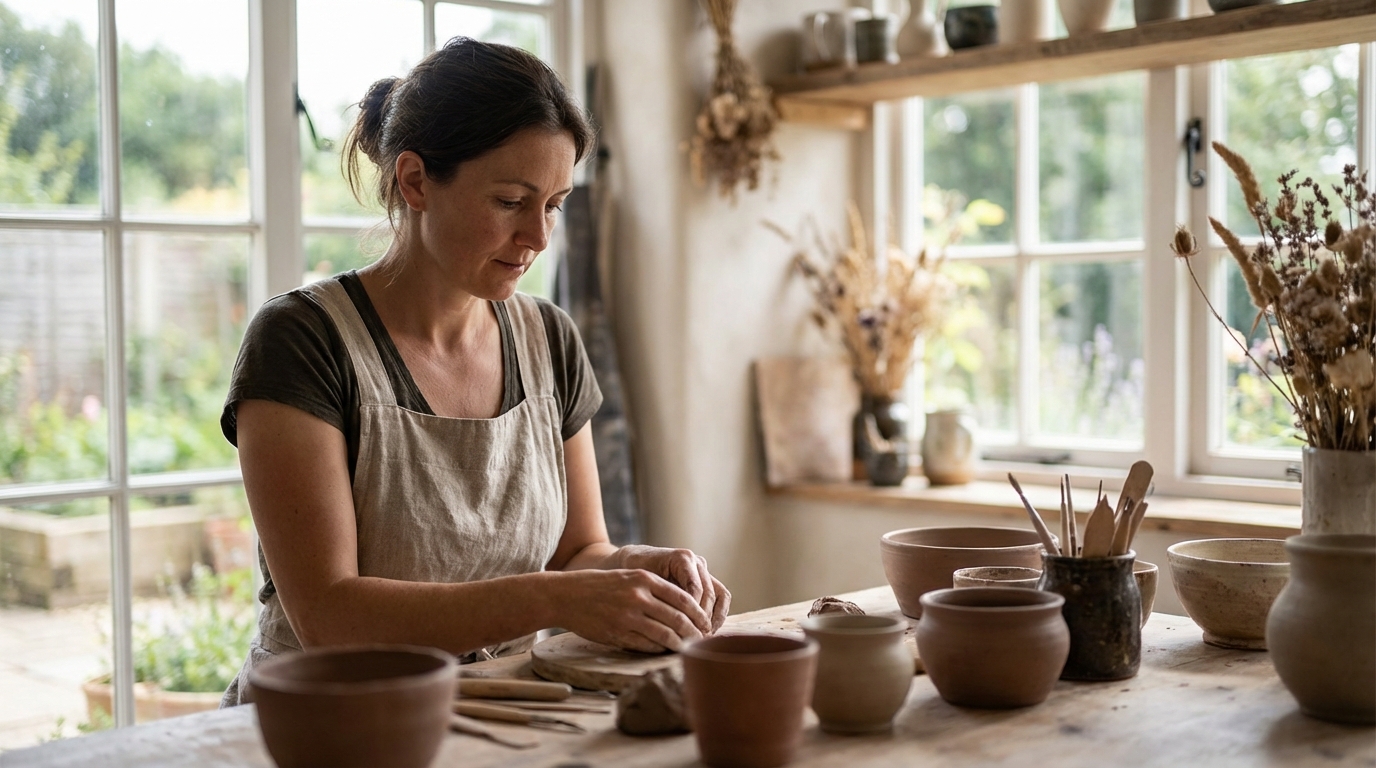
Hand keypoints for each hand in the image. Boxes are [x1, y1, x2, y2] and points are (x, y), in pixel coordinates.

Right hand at [551, 569, 712, 652]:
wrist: (567, 596)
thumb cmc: (600, 586)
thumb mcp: (629, 577)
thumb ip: (654, 587)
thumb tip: (685, 605)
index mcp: (644, 579)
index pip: (683, 598)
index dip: (699, 613)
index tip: (706, 623)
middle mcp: (639, 597)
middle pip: (679, 618)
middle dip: (696, 632)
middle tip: (704, 640)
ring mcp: (628, 617)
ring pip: (666, 635)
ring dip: (681, 644)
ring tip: (690, 649)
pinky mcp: (618, 634)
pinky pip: (648, 645)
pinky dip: (661, 649)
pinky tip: (667, 651)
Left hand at [616, 545, 731, 632]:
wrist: (636, 560)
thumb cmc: (635, 572)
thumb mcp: (643, 583)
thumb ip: (658, 596)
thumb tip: (673, 624)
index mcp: (682, 558)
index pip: (695, 589)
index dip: (692, 613)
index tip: (685, 632)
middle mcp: (696, 562)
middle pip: (709, 594)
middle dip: (703, 618)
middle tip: (696, 638)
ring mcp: (704, 570)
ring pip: (720, 595)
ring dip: (714, 618)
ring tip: (704, 636)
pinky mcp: (707, 580)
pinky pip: (721, 597)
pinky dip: (718, 614)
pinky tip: (708, 630)